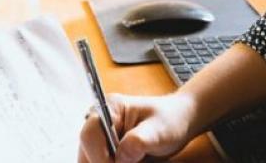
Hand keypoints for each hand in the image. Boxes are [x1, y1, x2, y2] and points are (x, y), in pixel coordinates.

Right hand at [78, 92, 198, 162]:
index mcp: (110, 108)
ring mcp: (101, 138)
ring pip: (90, 160)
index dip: (99, 157)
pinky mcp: (105, 151)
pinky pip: (99, 162)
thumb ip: (139, 141)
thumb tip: (120, 158)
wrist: (178, 123)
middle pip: (86, 153)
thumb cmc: (170, 120)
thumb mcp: (159, 130)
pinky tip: (131, 162)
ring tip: (135, 161)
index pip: (90, 135)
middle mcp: (99, 123)